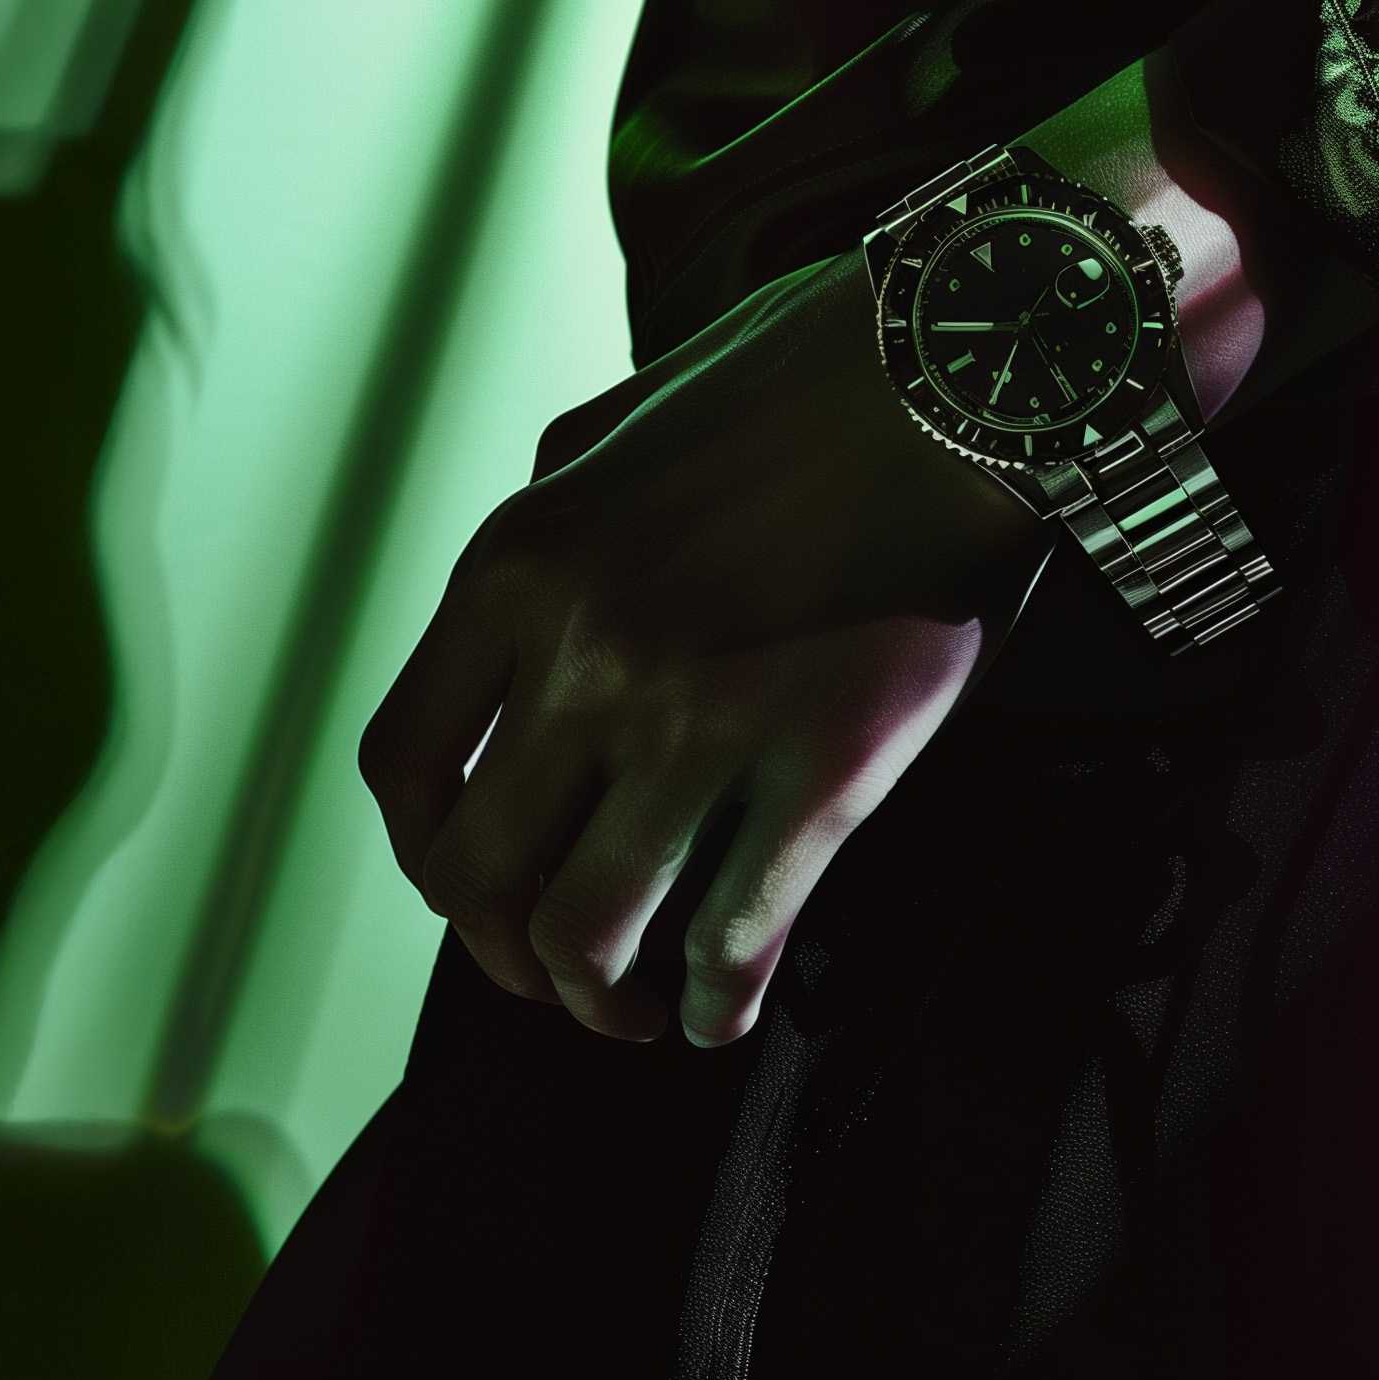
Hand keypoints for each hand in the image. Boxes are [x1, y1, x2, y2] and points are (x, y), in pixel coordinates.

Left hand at [359, 246, 1047, 1045]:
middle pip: (477, 878)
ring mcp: (697, 719)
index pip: (406, 765)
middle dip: (507, 957)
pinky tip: (727, 1016)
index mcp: (518, 567)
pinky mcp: (821, 763)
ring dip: (601, 1003)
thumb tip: (536, 597)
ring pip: (587, 933)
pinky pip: (736, 933)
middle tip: (561, 978)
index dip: (433, 857)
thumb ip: (560, 503)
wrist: (972, 362)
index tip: (477, 889)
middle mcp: (582, 656)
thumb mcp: (629, 416)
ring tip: (639, 1018)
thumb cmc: (816, 372)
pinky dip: (719, 1002)